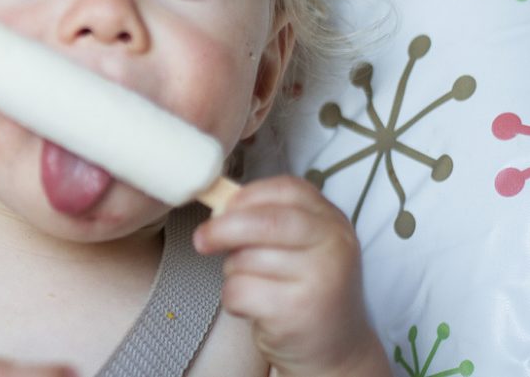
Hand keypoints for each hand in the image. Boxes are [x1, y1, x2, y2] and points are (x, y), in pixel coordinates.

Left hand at [193, 176, 389, 376]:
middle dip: (223, 228)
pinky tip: (254, 308)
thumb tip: (219, 209)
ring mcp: (319, 280)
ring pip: (246, 259)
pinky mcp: (297, 312)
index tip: (224, 207)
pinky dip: (234, 299)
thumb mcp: (304, 247)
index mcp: (333, 222)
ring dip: (234, 271)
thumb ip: (270, 221)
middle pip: (265, 222)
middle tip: (203, 239)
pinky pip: (240, 290)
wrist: (337, 350)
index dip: (248, 195)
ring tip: (257, 285)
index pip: (288, 189)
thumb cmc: (307, 290)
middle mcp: (333, 247)